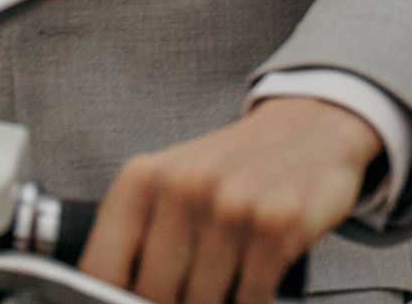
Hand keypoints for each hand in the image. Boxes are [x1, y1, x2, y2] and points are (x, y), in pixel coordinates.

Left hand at [80, 97, 380, 303]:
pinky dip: (251, 302)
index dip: (107, 302)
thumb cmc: (233, 167)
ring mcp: (231, 206)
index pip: (100, 270)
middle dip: (171, 303)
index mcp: (143, 178)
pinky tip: (254, 282)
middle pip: (152, 295)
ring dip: (216, 302)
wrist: (311, 126)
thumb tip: (122, 299)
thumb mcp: (173, 184)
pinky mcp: (277, 225)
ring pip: (202, 303)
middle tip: (187, 292)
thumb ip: (140, 238)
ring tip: (225, 281)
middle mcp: (183, 187)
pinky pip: (250, 300)